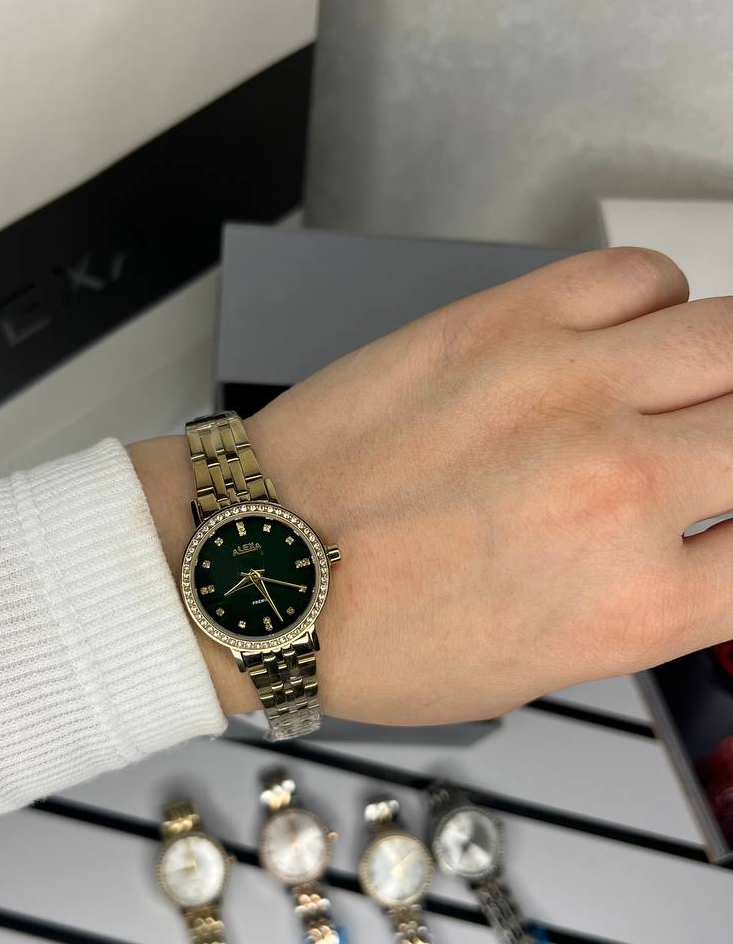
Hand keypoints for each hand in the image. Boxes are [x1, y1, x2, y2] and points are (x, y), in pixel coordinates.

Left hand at [131, 247, 732, 724]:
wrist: (258, 570)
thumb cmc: (373, 634)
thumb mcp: (538, 668)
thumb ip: (647, 605)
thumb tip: (707, 552)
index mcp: (633, 603)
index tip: (727, 516)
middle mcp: (622, 487)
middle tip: (711, 451)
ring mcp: (569, 390)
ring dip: (722, 370)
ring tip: (675, 393)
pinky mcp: (509, 322)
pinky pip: (641, 276)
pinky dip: (652, 304)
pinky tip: (618, 341)